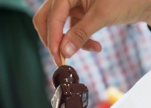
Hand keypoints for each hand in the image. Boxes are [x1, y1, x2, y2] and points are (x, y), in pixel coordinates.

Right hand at [33, 0, 150, 64]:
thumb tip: (64, 52)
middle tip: (61, 59)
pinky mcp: (82, 13)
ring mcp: (74, 4)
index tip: (58, 58)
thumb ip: (80, 33)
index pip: (51, 16)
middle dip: (55, 41)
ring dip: (73, 42)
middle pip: (47, 20)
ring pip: (61, 28)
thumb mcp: (102, 16)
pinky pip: (74, 30)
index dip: (53, 38)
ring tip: (92, 49)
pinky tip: (96, 47)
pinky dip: (83, 40)